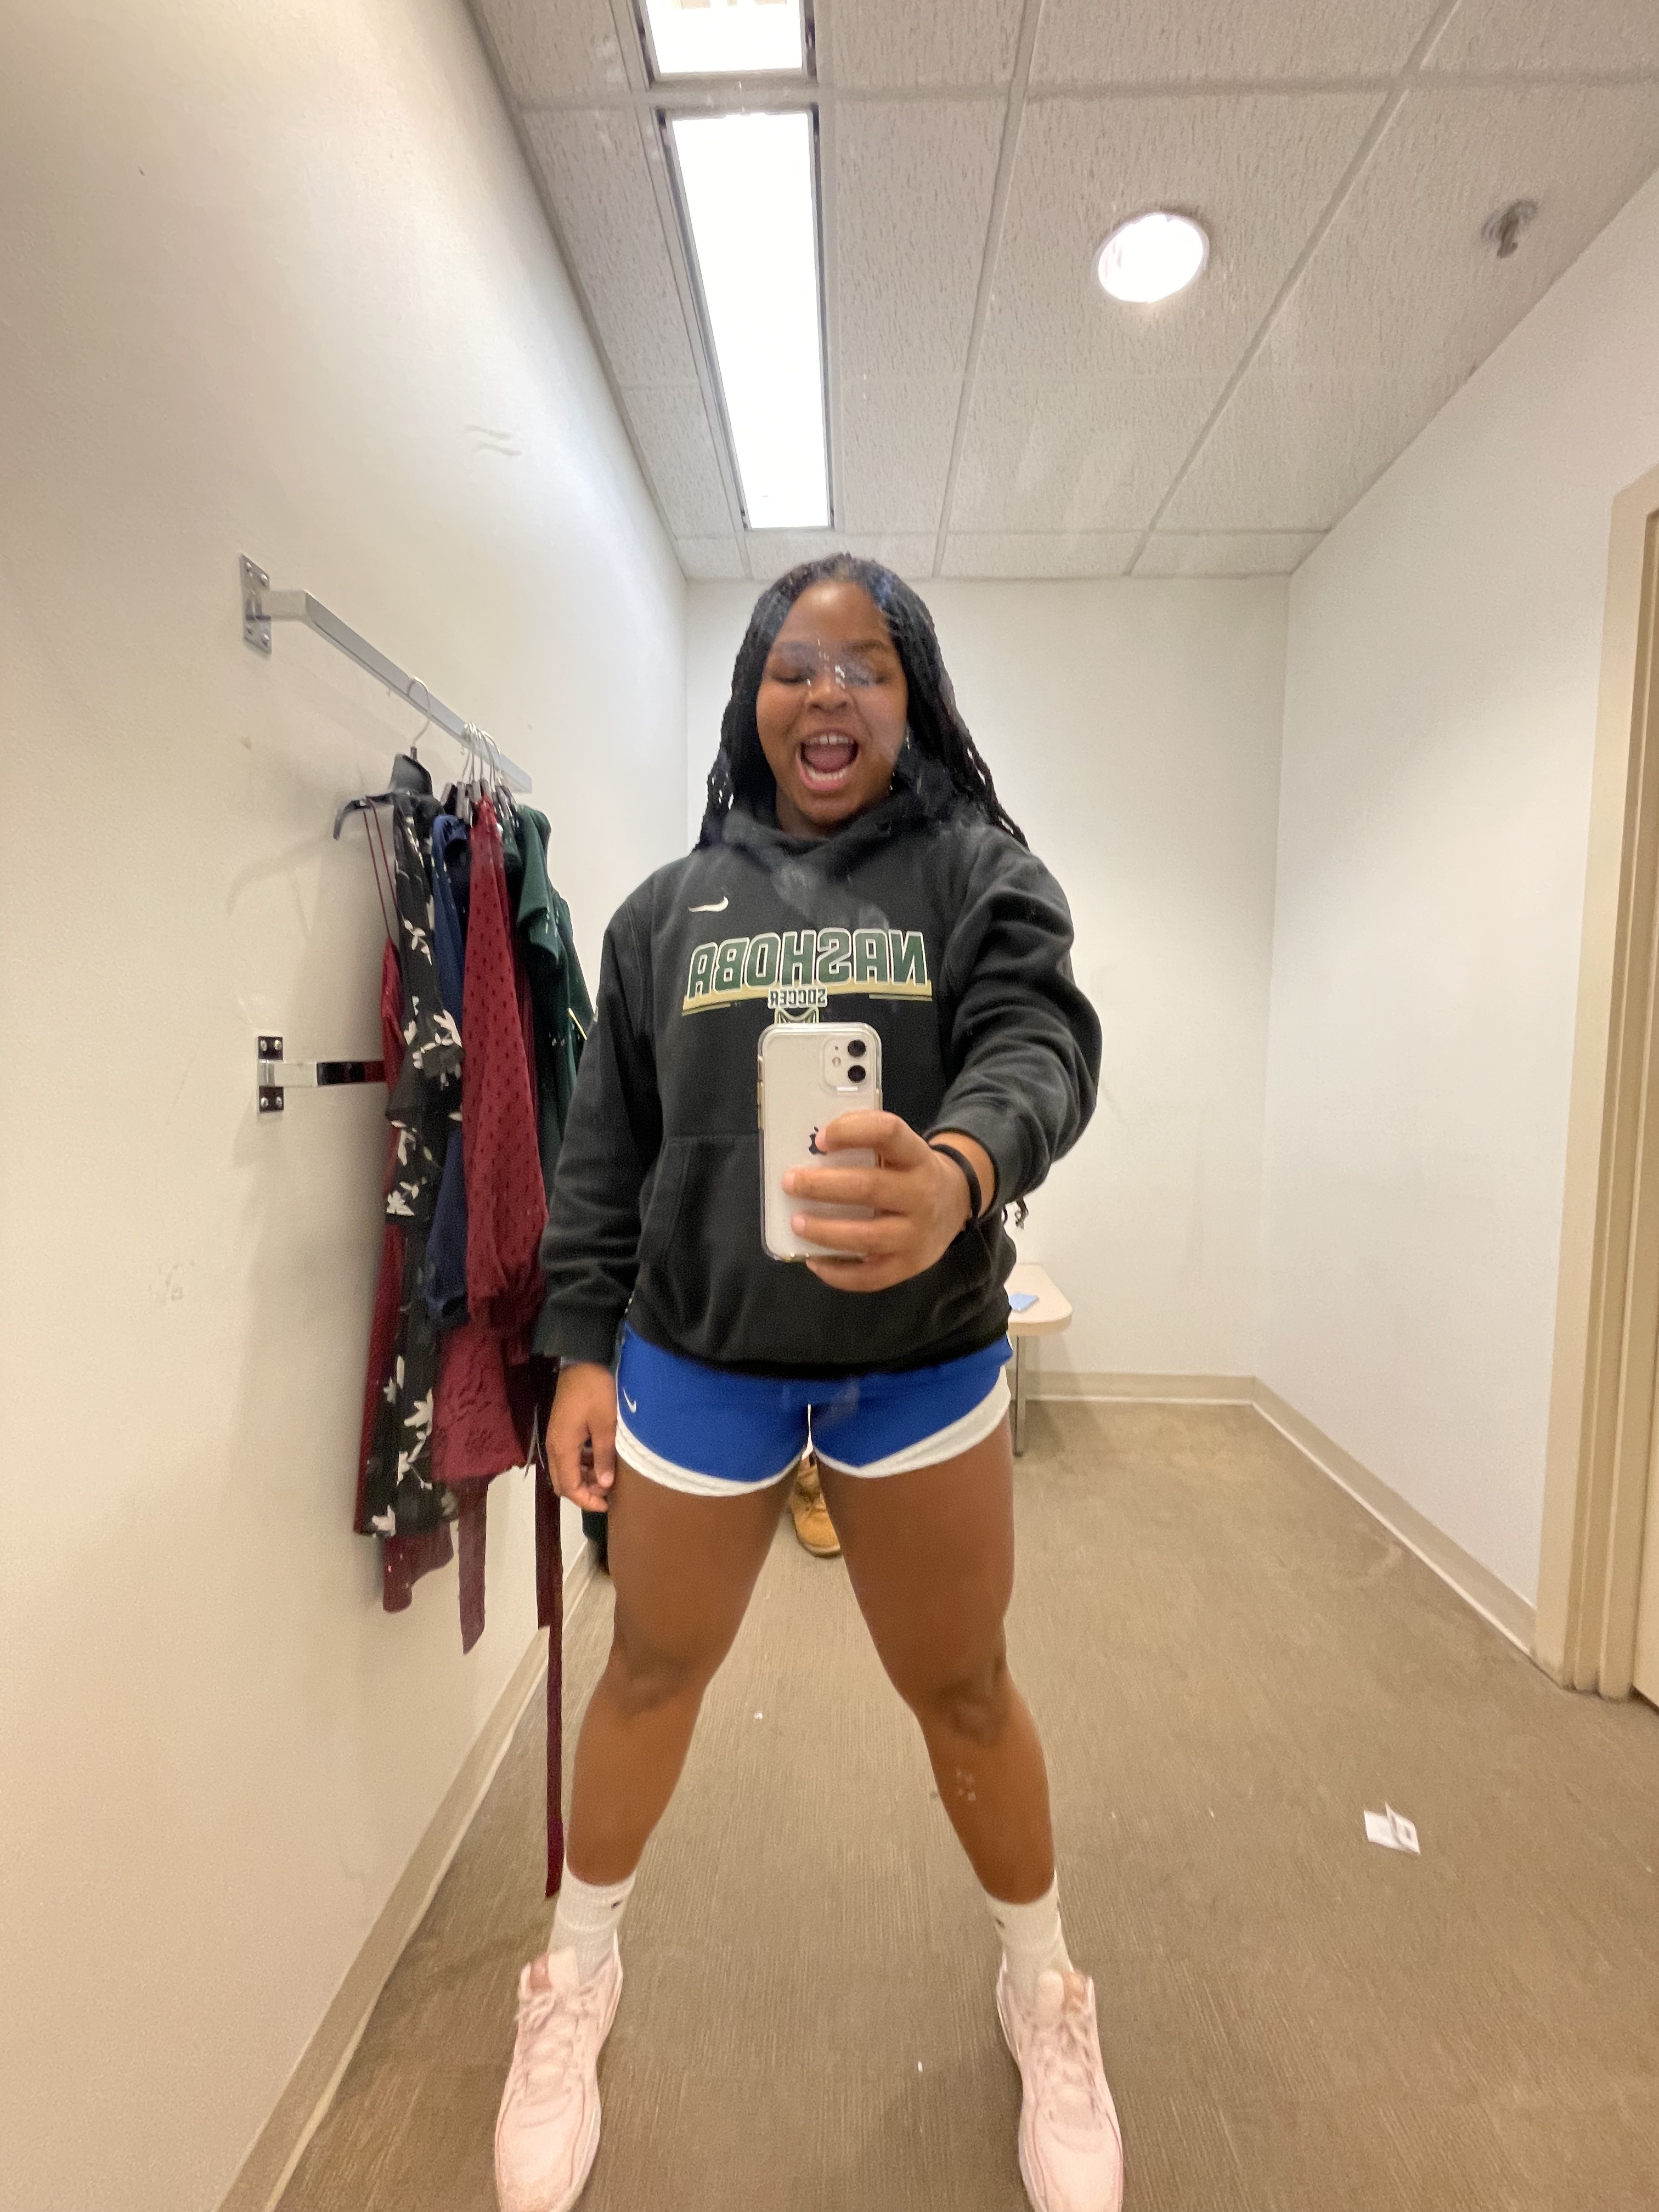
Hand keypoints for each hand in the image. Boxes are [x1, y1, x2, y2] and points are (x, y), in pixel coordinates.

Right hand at [548, 1361, 616, 1511]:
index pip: (569, 1487)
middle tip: (608, 1493)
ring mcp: (556, 1437)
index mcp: (562, 1447)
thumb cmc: (596, 1390)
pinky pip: (568, 1456)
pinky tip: (600, 1460)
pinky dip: (582, 1465)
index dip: (587, 1501)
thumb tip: (604, 1485)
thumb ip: (604, 1455)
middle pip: (563, 1483)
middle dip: (584, 1493)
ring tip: (608, 1478)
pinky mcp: (562, 1429)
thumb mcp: (605, 1424)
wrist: (583, 1360)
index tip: (607, 1505)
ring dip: (584, 1478)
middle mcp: (554, 1446)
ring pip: (565, 1470)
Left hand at [782, 1113, 991, 1292]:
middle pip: (869, 1187)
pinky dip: (837, 1272)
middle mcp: (922, 1194)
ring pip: (867, 1236)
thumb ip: (866, 1143)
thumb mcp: (900, 1149)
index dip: (850, 1132)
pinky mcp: (909, 1266)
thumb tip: (812, 1149)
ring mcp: (917, 1234)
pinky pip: (869, 1276)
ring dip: (825, 1231)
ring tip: (796, 1223)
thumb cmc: (909, 1172)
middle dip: (822, 1186)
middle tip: (790, 1183)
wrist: (954, 1204)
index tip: (820, 1140)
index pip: (887, 1133)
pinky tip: (814, 1261)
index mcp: (917, 1156)